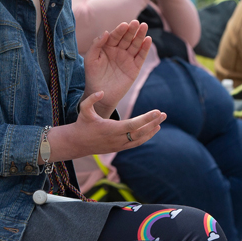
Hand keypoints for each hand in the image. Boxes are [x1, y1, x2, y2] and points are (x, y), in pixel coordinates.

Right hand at [46, 93, 165, 160]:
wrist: (77, 143)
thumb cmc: (82, 124)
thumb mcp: (83, 110)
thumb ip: (91, 99)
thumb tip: (101, 91)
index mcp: (110, 129)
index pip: (133, 124)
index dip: (146, 118)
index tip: (157, 111)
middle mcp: (117, 139)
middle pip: (140, 132)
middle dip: (153, 123)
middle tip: (164, 114)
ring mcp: (119, 145)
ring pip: (140, 139)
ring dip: (152, 131)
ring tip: (161, 121)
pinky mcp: (119, 148)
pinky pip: (136, 143)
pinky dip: (146, 137)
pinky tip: (153, 130)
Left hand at [83, 21, 151, 116]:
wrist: (99, 94)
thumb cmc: (92, 76)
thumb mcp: (90, 59)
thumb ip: (96, 45)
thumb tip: (106, 32)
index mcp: (108, 47)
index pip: (115, 35)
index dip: (120, 30)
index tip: (124, 25)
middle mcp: (119, 50)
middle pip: (127, 38)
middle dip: (132, 30)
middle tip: (136, 23)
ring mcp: (128, 58)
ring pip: (135, 44)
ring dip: (140, 36)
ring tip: (144, 27)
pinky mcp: (135, 67)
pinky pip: (141, 56)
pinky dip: (145, 48)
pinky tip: (148, 40)